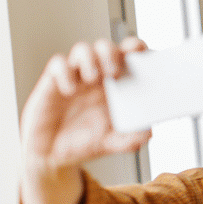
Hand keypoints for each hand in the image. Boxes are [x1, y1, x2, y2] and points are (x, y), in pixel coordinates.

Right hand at [21, 37, 150, 166]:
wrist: (55, 155)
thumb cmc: (86, 141)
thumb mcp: (114, 143)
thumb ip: (133, 138)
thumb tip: (148, 131)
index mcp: (117, 86)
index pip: (129, 57)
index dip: (137, 49)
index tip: (143, 53)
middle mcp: (97, 77)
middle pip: (107, 48)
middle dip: (113, 53)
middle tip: (115, 72)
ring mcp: (75, 78)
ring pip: (83, 49)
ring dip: (90, 59)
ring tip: (93, 78)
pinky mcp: (52, 83)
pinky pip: (58, 64)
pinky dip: (64, 72)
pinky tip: (69, 90)